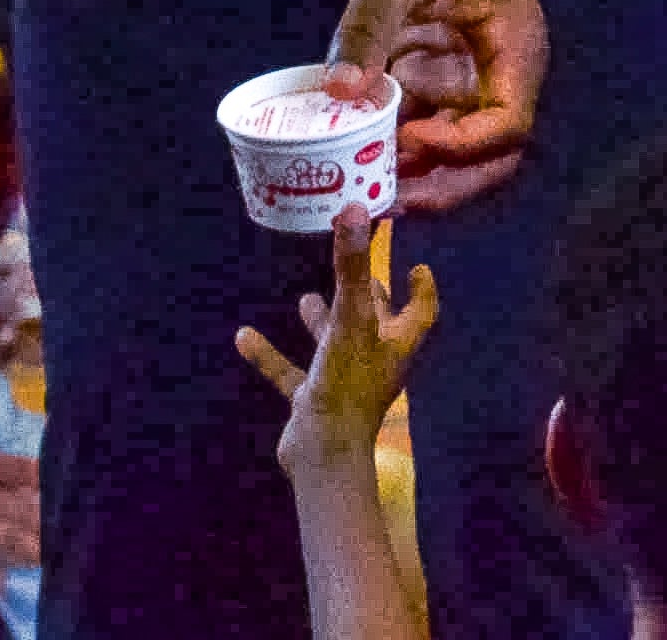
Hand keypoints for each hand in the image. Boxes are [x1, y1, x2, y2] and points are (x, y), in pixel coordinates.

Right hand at [235, 222, 442, 485]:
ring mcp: (343, 384)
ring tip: (306, 298)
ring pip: (336, 346)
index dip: (422, 289)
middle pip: (378, 323)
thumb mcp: (349, 320)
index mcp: (394, 343)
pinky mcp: (313, 402)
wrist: (322, 457)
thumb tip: (355, 209)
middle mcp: (374, 361)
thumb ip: (350, 267)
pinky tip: (244, 337)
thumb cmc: (347, 386)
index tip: (419, 266)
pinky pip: (290, 373)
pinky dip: (270, 356)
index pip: (420, 311)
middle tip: (358, 269)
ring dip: (323, 323)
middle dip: (367, 297)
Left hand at [331, 0, 544, 208]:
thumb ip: (369, 27)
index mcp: (512, 42)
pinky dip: (387, 136)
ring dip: (411, 167)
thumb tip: (342, 93)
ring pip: (449, 142)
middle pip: (486, 151)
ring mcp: (462, 68)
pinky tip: (347, 149)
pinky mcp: (429, 64)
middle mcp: (495, 65)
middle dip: (442, 179)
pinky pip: (415, 115)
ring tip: (361, 183)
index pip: (507, 122)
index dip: (464, 148)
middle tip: (385, 195)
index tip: (410, 143)